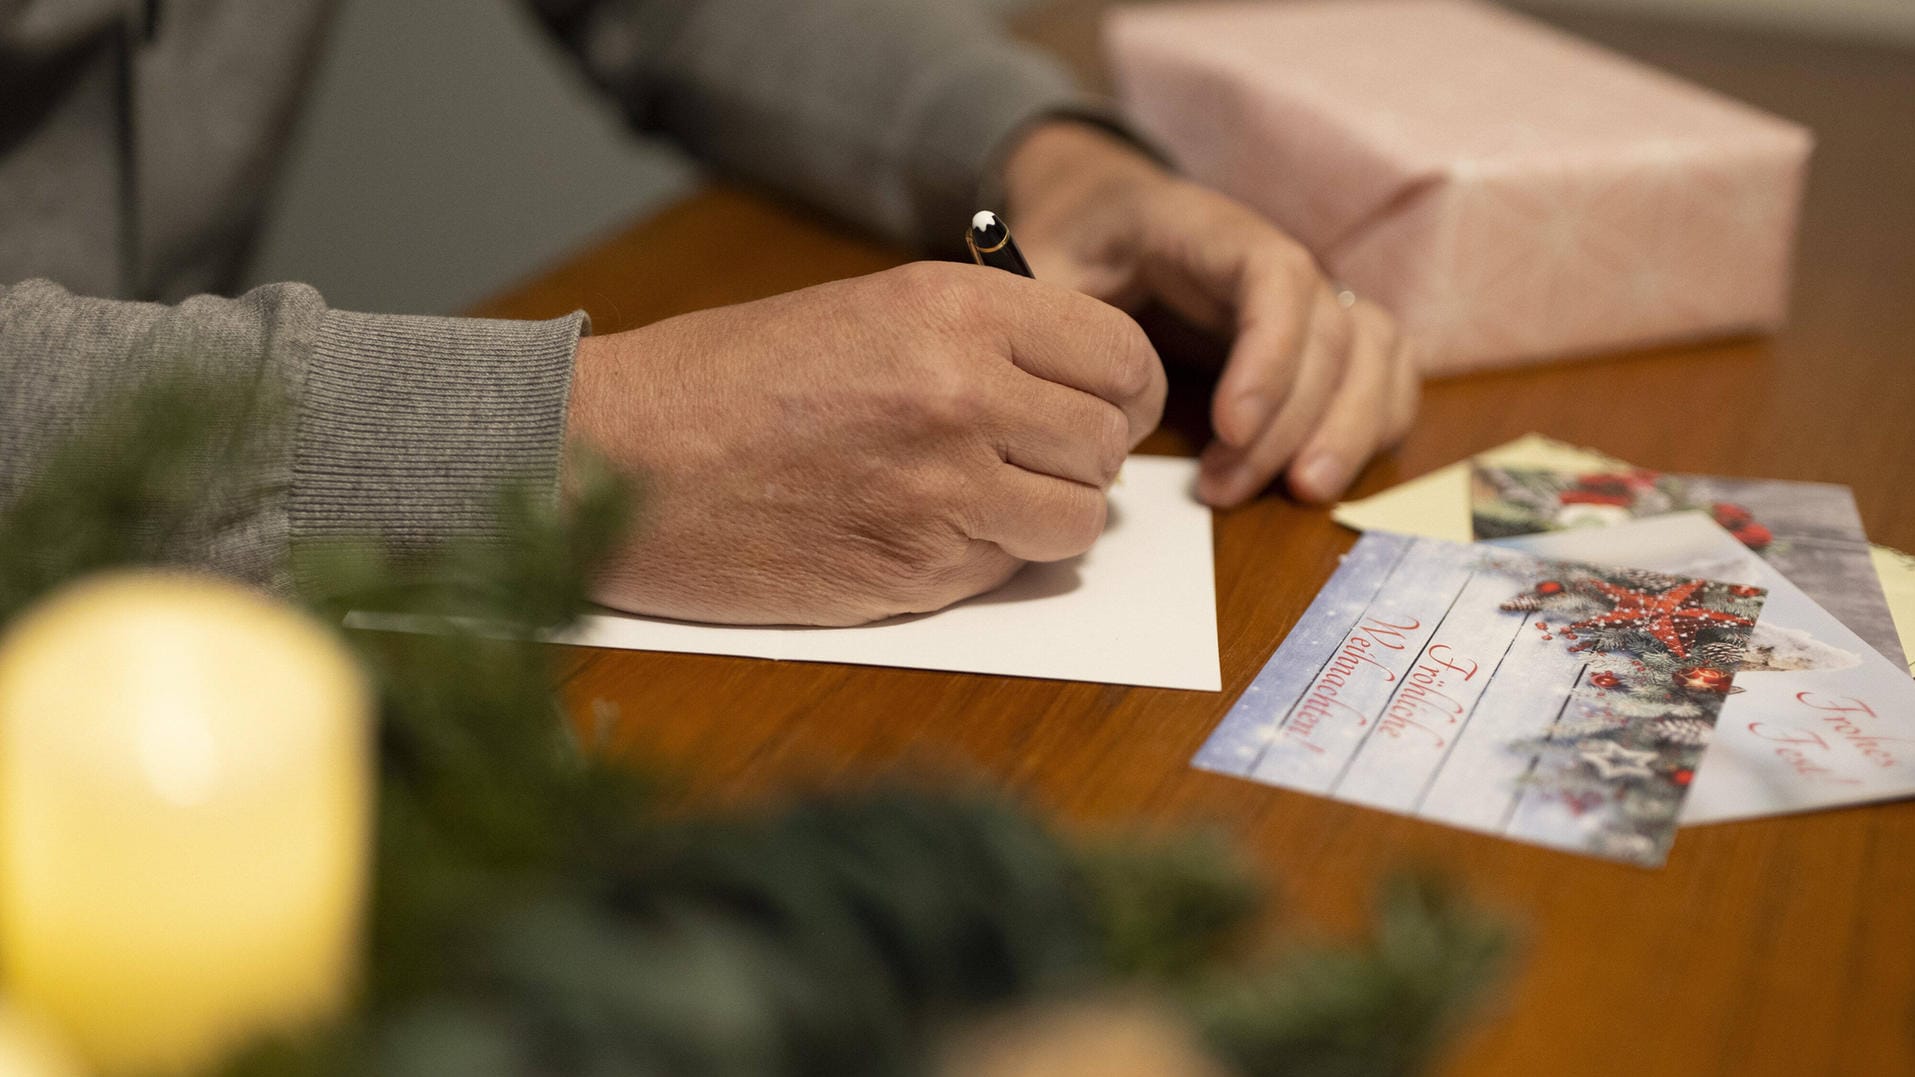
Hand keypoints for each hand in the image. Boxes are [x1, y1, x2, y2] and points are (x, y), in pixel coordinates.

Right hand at [564, 262, 1165, 625]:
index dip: (1122, 392)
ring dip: (1043, 521)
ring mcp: (942, 489)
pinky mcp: (913, 572)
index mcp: (955, 308)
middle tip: (1028, 464)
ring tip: (975, 504)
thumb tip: (1072, 392)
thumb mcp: (864, 312)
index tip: (1096, 411)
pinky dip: (981, 562)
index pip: (1120, 356)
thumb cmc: (726, 381)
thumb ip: (978, 342)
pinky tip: (915, 534)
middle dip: (1080, 460)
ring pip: (1076, 521)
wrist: (617, 458)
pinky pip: (1007, 571)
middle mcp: (963, 393)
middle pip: (1106, 444)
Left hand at [1001, 121, 1418, 506]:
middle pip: (1330, 328)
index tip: (1230, 427)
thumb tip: (1059, 381)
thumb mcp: (1043, 262)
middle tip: (1227, 490)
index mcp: (1207, 228)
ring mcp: (1309, 295)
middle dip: (1293, 421)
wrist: (1102, 214)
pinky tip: (1321, 477)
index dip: (1270, 353)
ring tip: (1296, 493)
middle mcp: (1275, 256)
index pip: (1276, 273)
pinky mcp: (1321, 334)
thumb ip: (1046, 307)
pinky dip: (1371, 424)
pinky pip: (1383, 369)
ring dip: (1346, 428)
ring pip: (1373, 349)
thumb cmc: (1073, 244)